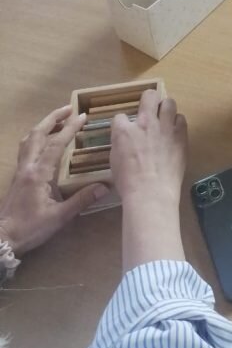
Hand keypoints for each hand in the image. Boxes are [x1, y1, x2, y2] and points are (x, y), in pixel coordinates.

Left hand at [0, 106, 107, 254]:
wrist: (3, 239)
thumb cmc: (31, 228)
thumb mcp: (59, 217)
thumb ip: (81, 200)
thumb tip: (105, 186)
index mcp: (38, 174)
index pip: (56, 144)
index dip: (70, 128)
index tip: (83, 116)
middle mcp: (27, 167)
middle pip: (37, 134)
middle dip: (53, 118)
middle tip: (69, 108)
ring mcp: (20, 171)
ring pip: (28, 140)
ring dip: (42, 126)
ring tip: (57, 120)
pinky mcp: (17, 177)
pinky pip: (25, 149)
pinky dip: (35, 138)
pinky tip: (43, 143)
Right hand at [111, 90, 187, 269]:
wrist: (151, 192)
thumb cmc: (129, 183)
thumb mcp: (115, 161)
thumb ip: (120, 144)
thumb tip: (125, 139)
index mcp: (124, 131)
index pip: (120, 116)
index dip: (123, 124)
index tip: (126, 130)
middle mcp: (145, 123)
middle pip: (149, 96)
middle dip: (149, 100)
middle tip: (150, 109)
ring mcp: (165, 127)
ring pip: (169, 102)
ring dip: (166, 109)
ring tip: (165, 119)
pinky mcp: (180, 134)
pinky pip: (181, 119)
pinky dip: (177, 124)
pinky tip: (174, 133)